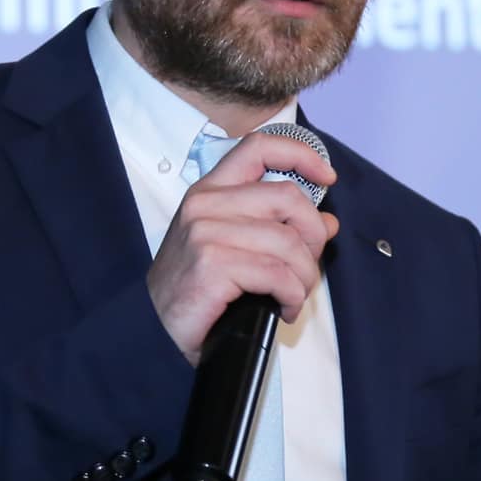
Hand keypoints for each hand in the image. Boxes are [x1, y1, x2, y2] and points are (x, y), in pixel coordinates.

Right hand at [146, 132, 339, 365]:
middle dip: (313, 235)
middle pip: (288, 197)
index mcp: (209, 191)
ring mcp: (205, 233)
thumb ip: (278, 229)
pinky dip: (292, 296)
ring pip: (288, 242)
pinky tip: (284, 308)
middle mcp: (205, 204)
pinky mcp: (211, 265)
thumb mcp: (234, 248)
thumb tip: (327, 222)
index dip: (301, 155)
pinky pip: (278, 274)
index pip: (259, 148)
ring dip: (305, 276)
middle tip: (308, 267)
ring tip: (294, 296)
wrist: (153, 332)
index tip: (326, 177)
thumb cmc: (195, 292)